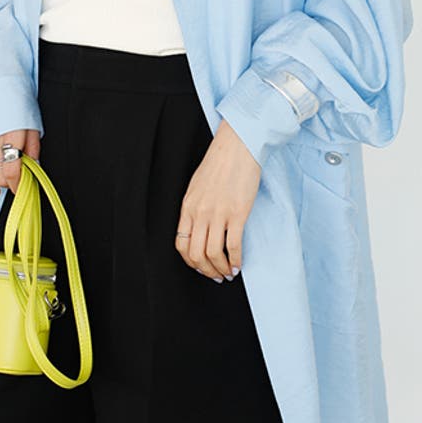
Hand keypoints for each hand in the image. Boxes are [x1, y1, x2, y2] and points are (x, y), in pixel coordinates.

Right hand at [0, 129, 40, 194]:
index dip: (18, 184)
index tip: (23, 189)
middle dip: (9, 183)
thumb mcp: (33, 123)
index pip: (12, 171)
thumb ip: (33, 147)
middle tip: (17, 180)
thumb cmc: (16, 100)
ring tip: (5, 181)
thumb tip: (34, 167)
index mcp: (12, 134)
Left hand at [174, 119, 260, 281]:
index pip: (181, 244)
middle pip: (196, 254)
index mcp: (188, 207)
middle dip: (206, 270)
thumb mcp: (197, 186)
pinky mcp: (238, 213)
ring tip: (229, 272)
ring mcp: (218, 214)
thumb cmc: (219, 164)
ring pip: (214, 254)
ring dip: (222, 269)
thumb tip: (198, 228)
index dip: (190, 262)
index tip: (200, 267)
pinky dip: (236, 260)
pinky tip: (239, 264)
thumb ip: (195, 207)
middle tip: (216, 275)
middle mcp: (200, 213)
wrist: (237, 147)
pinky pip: (233, 246)